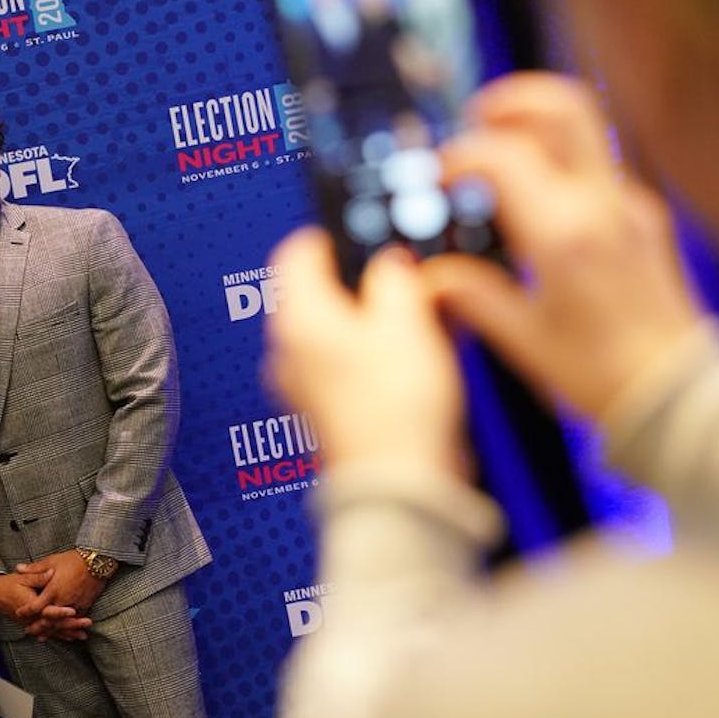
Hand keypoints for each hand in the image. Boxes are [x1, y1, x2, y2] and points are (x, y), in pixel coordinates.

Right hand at [0, 572, 90, 641]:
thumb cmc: (9, 583)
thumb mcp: (23, 577)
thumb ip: (39, 575)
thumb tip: (52, 572)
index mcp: (29, 604)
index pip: (47, 610)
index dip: (60, 611)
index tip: (73, 611)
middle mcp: (30, 618)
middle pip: (53, 624)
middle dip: (71, 625)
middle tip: (87, 623)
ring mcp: (31, 623)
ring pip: (52, 631)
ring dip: (68, 633)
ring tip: (83, 634)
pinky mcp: (32, 625)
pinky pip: (47, 633)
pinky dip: (59, 636)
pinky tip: (71, 638)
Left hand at [12, 551, 108, 628]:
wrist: (96, 562)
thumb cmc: (72, 560)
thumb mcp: (51, 561)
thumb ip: (34, 569)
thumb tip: (18, 568)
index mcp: (53, 590)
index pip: (35, 606)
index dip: (25, 611)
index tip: (18, 613)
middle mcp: (63, 600)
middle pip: (47, 619)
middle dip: (37, 627)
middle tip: (28, 631)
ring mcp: (75, 605)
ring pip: (61, 623)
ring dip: (51, 631)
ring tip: (42, 636)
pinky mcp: (85, 606)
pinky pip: (74, 620)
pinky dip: (66, 627)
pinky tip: (61, 631)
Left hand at [266, 229, 465, 476]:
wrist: (402, 485)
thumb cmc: (395, 412)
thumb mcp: (406, 320)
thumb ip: (394, 276)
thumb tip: (389, 261)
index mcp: (297, 320)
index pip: (295, 252)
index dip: (334, 235)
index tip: (366, 232)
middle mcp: (291, 351)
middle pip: (323, 293)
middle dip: (368, 282)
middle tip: (410, 279)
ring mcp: (307, 385)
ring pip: (342, 330)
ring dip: (382, 320)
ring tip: (427, 321)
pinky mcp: (332, 412)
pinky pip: (354, 366)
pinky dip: (383, 355)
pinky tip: (424, 358)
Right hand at [425, 73, 702, 418]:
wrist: (673, 392)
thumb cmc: (602, 373)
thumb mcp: (520, 337)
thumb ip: (470, 294)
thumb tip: (428, 275)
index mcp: (564, 233)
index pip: (504, 155)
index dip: (460, 155)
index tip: (438, 174)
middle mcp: (601, 207)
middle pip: (560, 108)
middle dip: (511, 102)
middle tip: (473, 120)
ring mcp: (627, 208)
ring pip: (582, 131)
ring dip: (535, 128)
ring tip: (497, 155)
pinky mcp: (640, 220)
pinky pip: (592, 170)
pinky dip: (555, 165)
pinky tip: (530, 201)